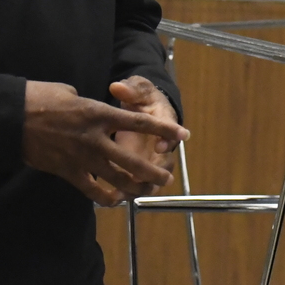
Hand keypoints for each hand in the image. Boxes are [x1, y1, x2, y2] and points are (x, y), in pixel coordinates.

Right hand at [21, 80, 188, 205]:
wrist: (11, 118)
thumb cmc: (40, 98)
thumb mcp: (71, 92)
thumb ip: (90, 106)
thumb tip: (95, 113)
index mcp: (99, 113)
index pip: (139, 122)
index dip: (163, 129)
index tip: (182, 134)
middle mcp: (95, 137)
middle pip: (132, 158)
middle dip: (152, 170)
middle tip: (166, 177)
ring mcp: (81, 157)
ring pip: (115, 177)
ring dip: (133, 186)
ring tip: (146, 191)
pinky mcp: (67, 172)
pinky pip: (91, 189)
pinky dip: (104, 197)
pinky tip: (114, 200)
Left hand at [109, 75, 187, 193]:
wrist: (144, 107)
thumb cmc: (142, 97)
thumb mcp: (138, 89)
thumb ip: (130, 89)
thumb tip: (118, 87)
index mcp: (164, 120)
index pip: (170, 129)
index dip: (167, 139)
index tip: (159, 146)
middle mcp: (161, 142)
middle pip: (165, 160)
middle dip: (158, 172)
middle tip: (148, 179)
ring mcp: (152, 157)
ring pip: (153, 176)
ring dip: (143, 186)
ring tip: (130, 194)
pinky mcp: (141, 166)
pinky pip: (139, 182)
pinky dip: (129, 190)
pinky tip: (115, 197)